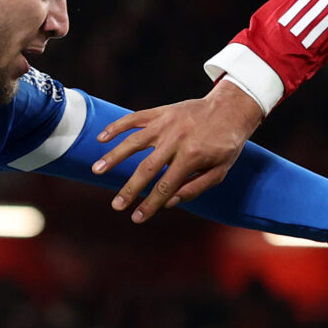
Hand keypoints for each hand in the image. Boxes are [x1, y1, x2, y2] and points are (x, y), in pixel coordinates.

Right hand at [93, 78, 266, 219]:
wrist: (231, 109)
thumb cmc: (226, 145)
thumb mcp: (220, 171)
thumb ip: (195, 188)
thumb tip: (169, 203)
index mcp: (192, 157)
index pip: (166, 186)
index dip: (150, 204)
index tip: (136, 218)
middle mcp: (176, 140)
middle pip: (147, 168)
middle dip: (130, 189)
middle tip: (116, 205)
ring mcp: (166, 124)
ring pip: (134, 142)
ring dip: (114, 157)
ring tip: (97, 170)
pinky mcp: (161, 112)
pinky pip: (134, 118)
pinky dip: (116, 127)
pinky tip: (101, 139)